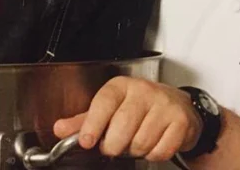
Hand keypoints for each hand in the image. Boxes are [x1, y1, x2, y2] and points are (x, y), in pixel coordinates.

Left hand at [54, 76, 202, 161]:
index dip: (93, 124)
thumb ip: (85, 120)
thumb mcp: (111, 107)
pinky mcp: (180, 121)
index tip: (87, 141)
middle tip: (116, 143)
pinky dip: (154, 154)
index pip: (104, 102)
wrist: (177, 105)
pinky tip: (154, 142)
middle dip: (115, 145)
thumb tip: (60, 129)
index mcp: (122, 86)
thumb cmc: (140, 106)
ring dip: (136, 150)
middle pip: (122, 128)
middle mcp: (143, 91)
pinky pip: (160, 150)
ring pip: (140, 143)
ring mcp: (163, 104)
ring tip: (137, 139)